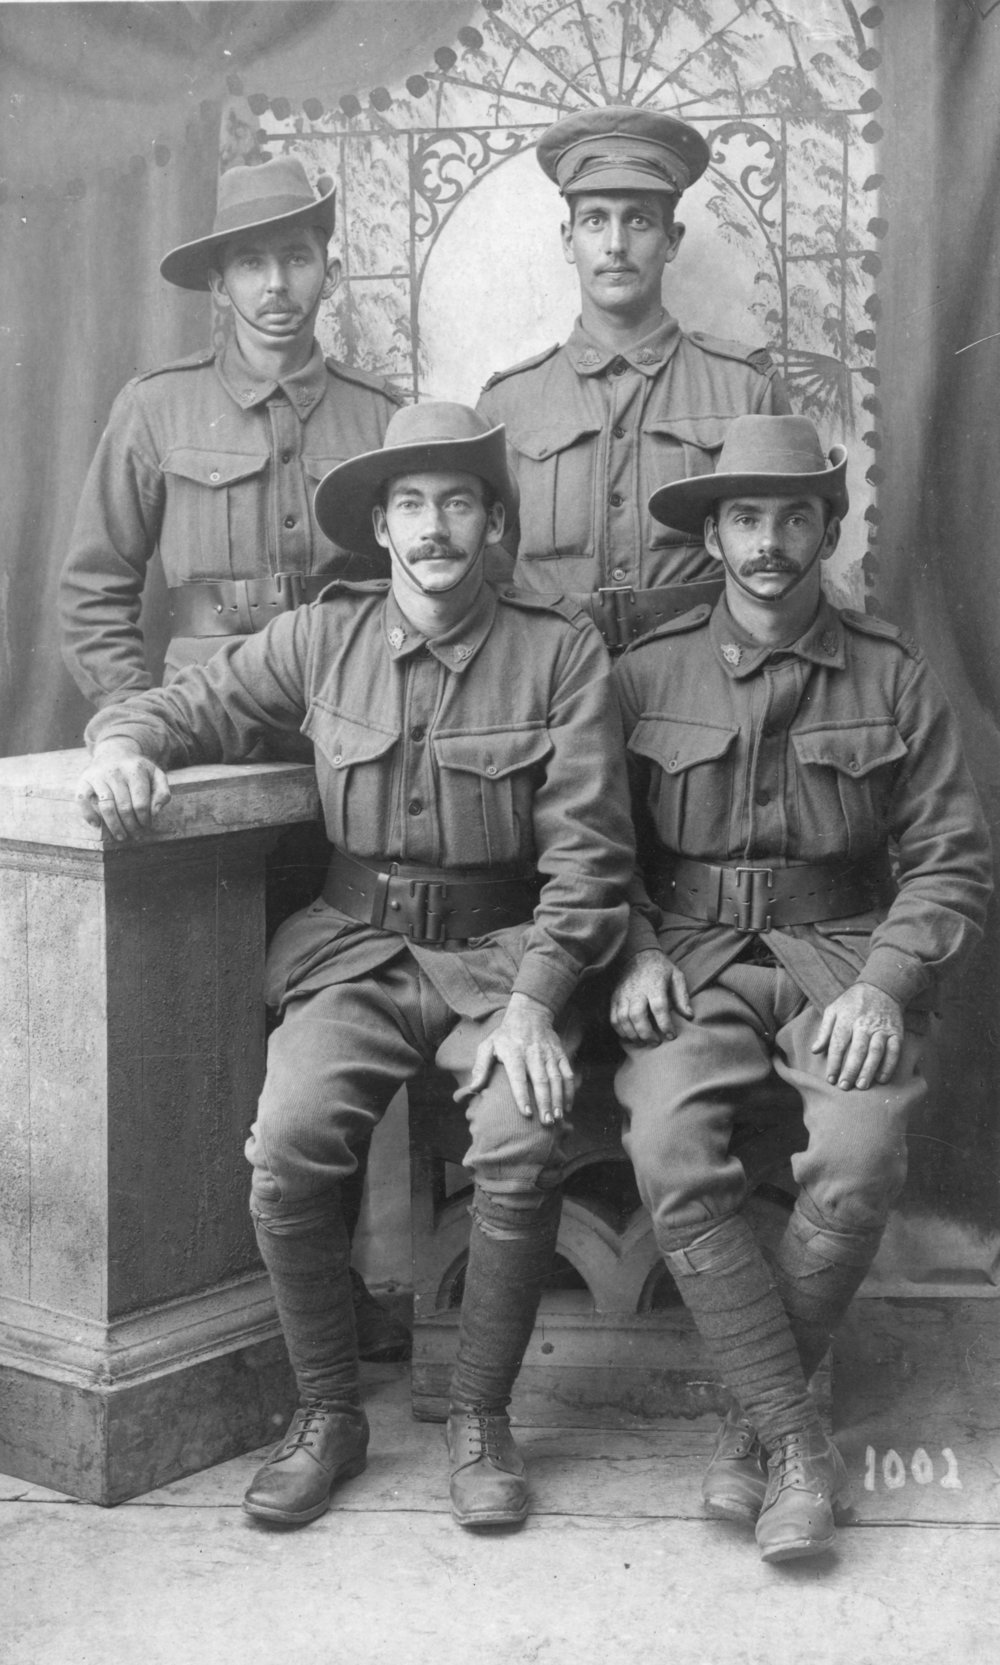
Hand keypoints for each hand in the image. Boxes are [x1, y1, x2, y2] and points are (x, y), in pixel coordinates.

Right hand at [76, 740, 170, 841]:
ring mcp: (98, 775)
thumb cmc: (138, 770)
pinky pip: (82, 800)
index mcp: (136, 770)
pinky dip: (88, 814)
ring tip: (121, 836)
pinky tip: (97, 825)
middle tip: (136, 835)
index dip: (144, 819)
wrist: (114, 752)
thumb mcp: (156, 775)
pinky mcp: (84, 780)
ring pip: (106, 807)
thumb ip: (162, 793)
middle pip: (124, 808)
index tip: (146, 826)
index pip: (141, 803)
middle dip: (131, 826)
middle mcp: (116, 772)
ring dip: (114, 826)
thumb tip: (154, 812)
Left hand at [455, 993, 574, 1125]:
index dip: (522, 1095)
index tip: (526, 1113)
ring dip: (558, 1099)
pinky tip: (568, 1106)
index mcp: (514, 1053)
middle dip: (545, 1102)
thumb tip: (473, 1088)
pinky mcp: (560, 1054)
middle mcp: (533, 1054)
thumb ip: (481, 1067)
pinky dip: (570, 1090)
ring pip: (556, 1079)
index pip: (518, 1077)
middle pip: (541, 1080)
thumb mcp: (488, 1045)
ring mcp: (549, 1054)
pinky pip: (567, 1073)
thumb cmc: (505, 1035)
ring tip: (557, 1117)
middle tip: (546, 1122)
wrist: (530, 1013)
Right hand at [610, 949, 692, 1044]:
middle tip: (656, 1043)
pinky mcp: (614, 997)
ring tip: (643, 1042)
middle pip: (637, 1015)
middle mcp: (637, 990)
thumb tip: (689, 1016)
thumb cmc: (661, 968)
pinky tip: (629, 1036)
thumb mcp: (676, 976)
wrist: (638, 954)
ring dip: (632, 1034)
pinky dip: (620, 1030)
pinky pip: (613, 1017)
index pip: (659, 1007)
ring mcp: (623, 994)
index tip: (671, 1036)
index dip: (665, 1024)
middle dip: (646, 1033)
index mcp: (654, 984)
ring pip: (623, 1018)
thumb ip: (682, 996)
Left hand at [812, 981, 904, 1089]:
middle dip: (850, 1070)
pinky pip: (894, 1051)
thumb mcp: (833, 1010)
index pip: (838, 1044)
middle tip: (844, 1086)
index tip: (830, 1079)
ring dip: (869, 1070)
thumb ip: (824, 1031)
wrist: (881, 988)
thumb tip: (814, 1050)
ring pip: (876, 1052)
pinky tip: (882, 1079)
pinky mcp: (896, 1032)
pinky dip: (889, 1066)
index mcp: (847, 1019)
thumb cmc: (852, 1002)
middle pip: (857, 1050)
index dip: (834, 1063)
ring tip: (861, 1085)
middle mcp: (864, 1024)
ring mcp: (881, 1029)